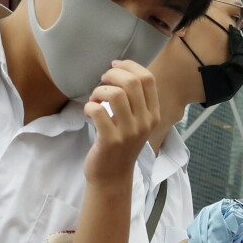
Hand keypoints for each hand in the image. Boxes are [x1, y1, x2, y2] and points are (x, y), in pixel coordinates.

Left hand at [83, 60, 161, 182]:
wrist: (112, 176)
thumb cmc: (121, 144)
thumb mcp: (137, 123)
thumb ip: (135, 101)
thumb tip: (120, 69)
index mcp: (153, 114)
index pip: (148, 78)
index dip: (129, 66)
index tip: (114, 67)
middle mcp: (145, 122)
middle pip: (132, 82)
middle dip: (111, 74)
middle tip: (102, 82)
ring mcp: (129, 132)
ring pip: (114, 94)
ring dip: (99, 91)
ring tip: (95, 100)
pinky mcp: (110, 140)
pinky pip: (97, 110)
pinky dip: (89, 106)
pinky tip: (89, 113)